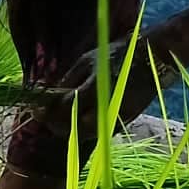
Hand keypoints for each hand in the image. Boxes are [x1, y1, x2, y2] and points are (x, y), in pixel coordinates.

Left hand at [52, 33, 180, 136]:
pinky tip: (76, 119)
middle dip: (54, 124)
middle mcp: (105, 108)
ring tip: (57, 118)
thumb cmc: (118, 54)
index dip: (46, 112)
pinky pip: (99, 131)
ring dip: (68, 129)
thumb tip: (49, 94)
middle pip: (72, 129)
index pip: (64, 110)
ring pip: (85, 134)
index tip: (34, 109)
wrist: (154, 57)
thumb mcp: (87, 61)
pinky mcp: (125, 120)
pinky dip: (84, 129)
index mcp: (95, 90)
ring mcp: (117, 117)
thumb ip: (67, 80)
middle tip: (43, 115)